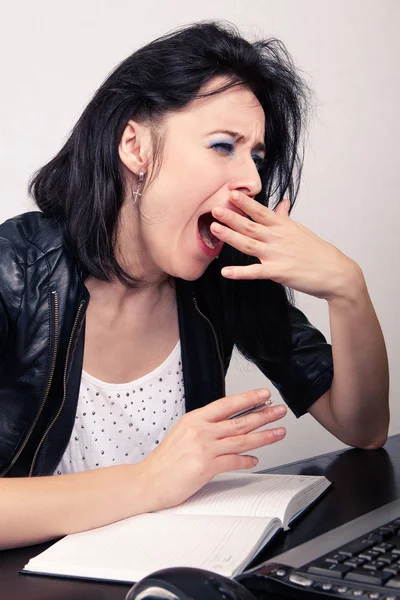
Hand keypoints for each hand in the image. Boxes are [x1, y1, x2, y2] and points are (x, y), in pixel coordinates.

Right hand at [139, 389, 286, 509]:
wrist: (147, 481)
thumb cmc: (164, 461)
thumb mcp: (182, 433)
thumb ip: (203, 427)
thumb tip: (226, 425)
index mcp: (194, 419)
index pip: (227, 404)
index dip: (248, 398)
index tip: (264, 395)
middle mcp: (200, 430)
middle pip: (239, 421)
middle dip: (264, 415)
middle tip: (279, 411)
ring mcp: (203, 448)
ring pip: (241, 440)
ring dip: (264, 436)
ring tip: (279, 432)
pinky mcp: (205, 467)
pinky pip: (233, 461)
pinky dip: (246, 460)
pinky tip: (255, 460)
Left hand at [211, 191, 360, 300]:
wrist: (335, 272)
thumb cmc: (316, 251)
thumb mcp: (299, 230)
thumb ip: (285, 217)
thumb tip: (282, 203)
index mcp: (283, 226)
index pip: (261, 211)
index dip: (245, 202)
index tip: (230, 192)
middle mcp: (277, 237)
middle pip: (250, 225)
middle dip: (231, 216)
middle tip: (214, 208)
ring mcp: (277, 254)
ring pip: (248, 244)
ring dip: (230, 236)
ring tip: (214, 228)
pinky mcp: (278, 272)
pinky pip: (255, 272)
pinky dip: (240, 272)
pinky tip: (225, 272)